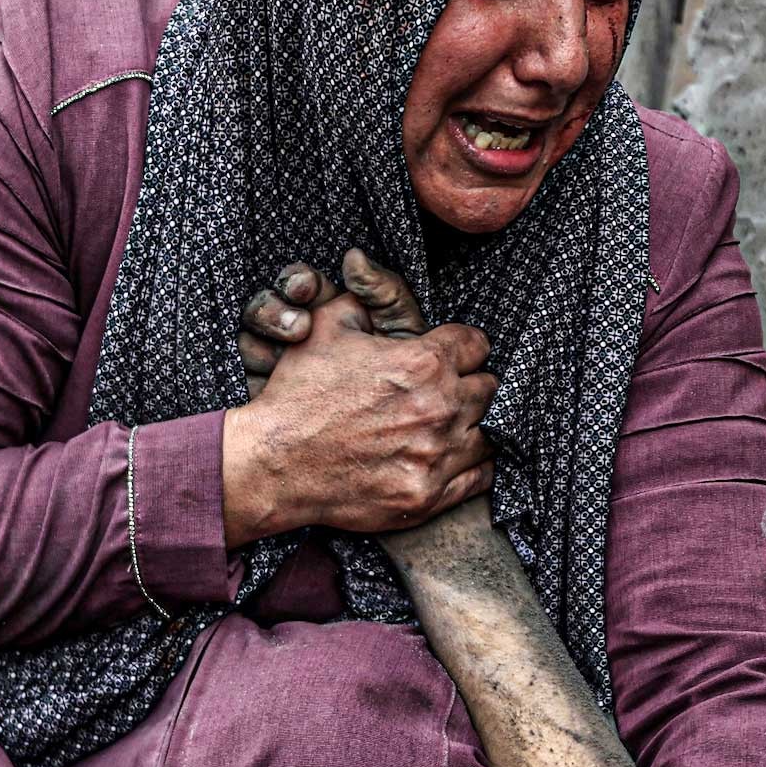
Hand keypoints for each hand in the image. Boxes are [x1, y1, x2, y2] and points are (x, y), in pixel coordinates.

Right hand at [221, 251, 494, 543]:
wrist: (275, 464)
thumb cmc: (300, 394)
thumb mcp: (326, 329)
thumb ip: (365, 298)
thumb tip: (371, 270)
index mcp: (423, 363)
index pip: (478, 345)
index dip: (463, 346)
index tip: (452, 354)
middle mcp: (440, 409)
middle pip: (489, 388)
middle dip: (470, 384)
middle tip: (449, 390)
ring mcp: (437, 456)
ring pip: (489, 434)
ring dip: (472, 426)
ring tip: (450, 424)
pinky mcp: (429, 496)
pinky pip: (480, 477)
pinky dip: (473, 465)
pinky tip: (453, 456)